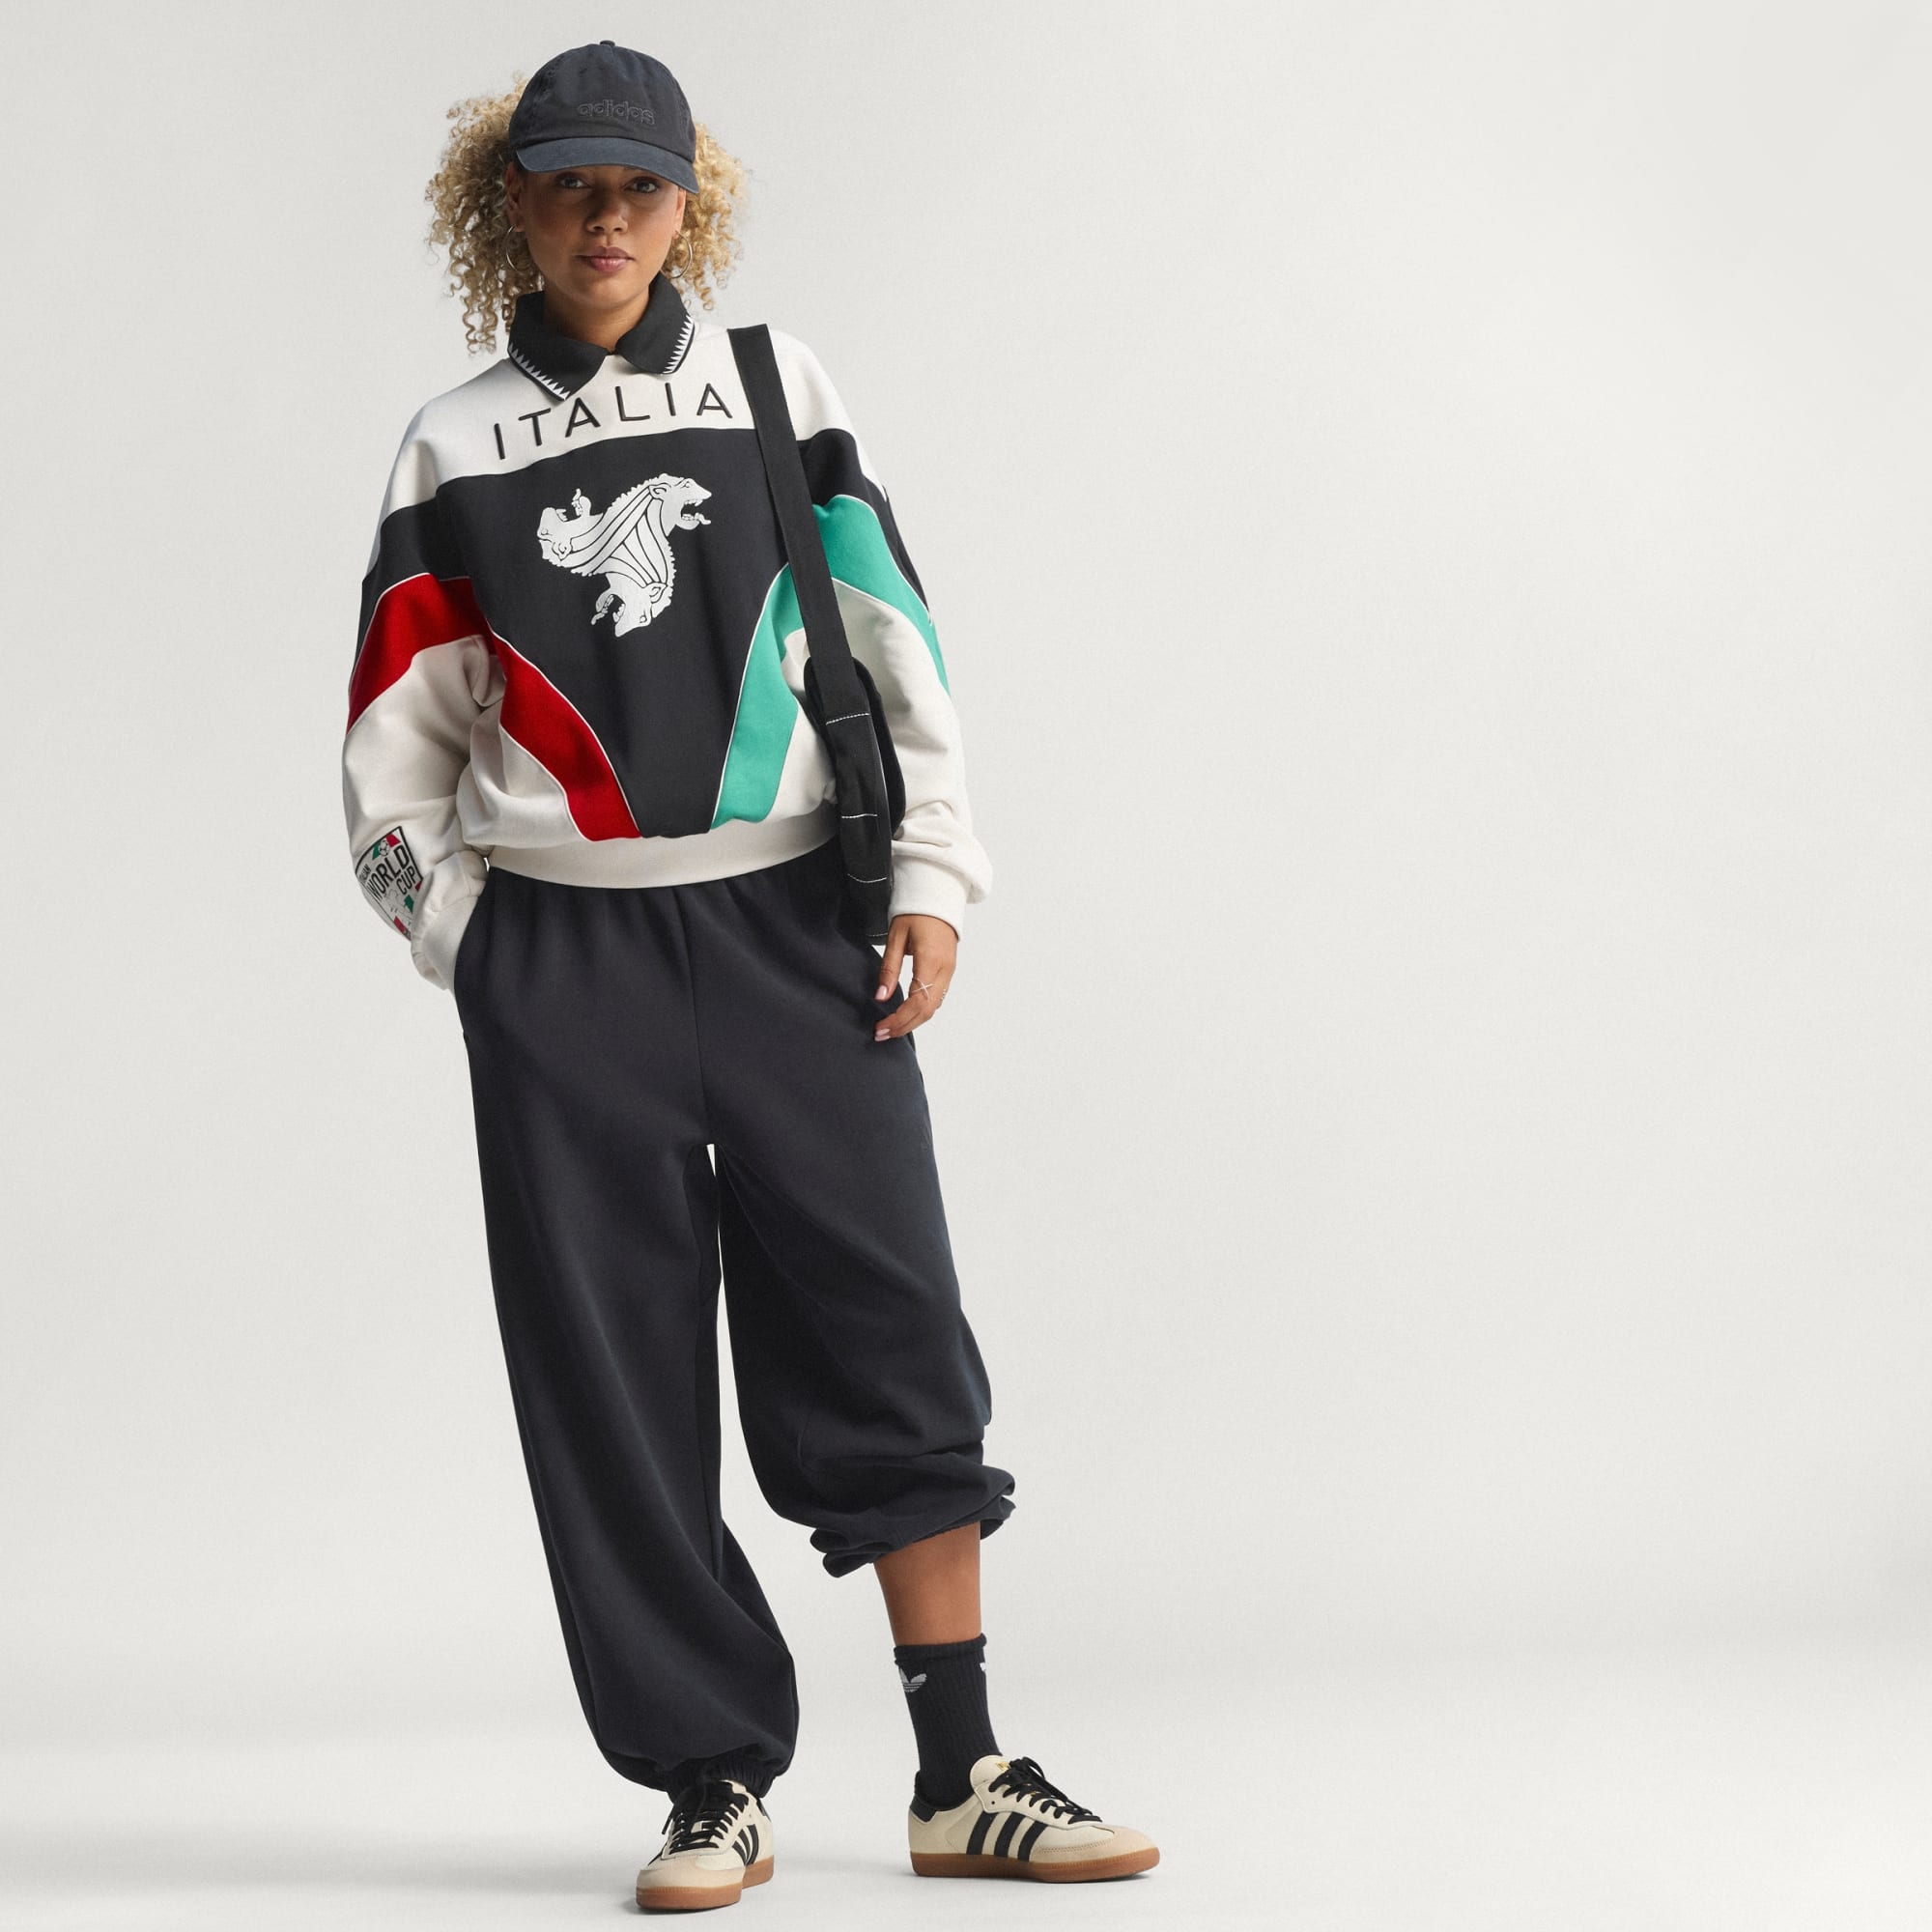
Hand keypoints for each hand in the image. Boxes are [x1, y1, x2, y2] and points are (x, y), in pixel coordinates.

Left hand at [873, 914, 957, 1040]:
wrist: (938, 896)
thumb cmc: (914, 913)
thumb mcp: (895, 937)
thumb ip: (889, 969)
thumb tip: (881, 997)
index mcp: (931, 961)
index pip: (917, 1002)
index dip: (899, 1019)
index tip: (880, 1027)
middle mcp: (944, 970)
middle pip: (927, 1011)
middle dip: (904, 1026)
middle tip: (881, 1035)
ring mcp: (949, 971)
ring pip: (933, 1008)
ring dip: (912, 1022)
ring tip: (890, 1029)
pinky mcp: (948, 971)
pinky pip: (936, 998)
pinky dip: (921, 1011)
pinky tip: (905, 1015)